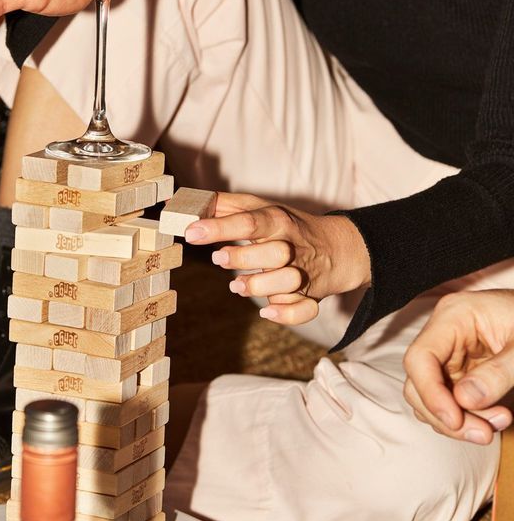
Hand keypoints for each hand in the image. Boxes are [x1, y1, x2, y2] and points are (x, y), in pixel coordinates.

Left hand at [185, 192, 370, 326]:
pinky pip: (305, 310)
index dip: (219, 227)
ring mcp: (304, 272)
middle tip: (218, 258)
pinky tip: (268, 311)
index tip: (191, 233)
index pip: (249, 221)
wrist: (335, 247)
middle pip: (274, 253)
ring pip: (288, 282)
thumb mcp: (258, 208)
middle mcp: (293, 246)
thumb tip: (185, 205)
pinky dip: (287, 314)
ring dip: (259, 286)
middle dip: (243, 257)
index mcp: (277, 220)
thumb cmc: (285, 227)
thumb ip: (223, 206)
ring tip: (236, 286)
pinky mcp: (312, 296)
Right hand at [404, 289, 513, 444]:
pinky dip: (467, 418)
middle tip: (484, 434)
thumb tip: (465, 400)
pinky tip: (495, 417)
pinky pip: (448, 402)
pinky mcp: (459, 371)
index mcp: (454, 316)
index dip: (431, 393)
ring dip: (460, 421)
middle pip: (419, 383)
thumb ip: (498, 372)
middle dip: (446, 416)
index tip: (455, 421)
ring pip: (430, 399)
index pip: (420, 357)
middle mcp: (444, 335)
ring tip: (501, 421)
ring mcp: (449, 355)